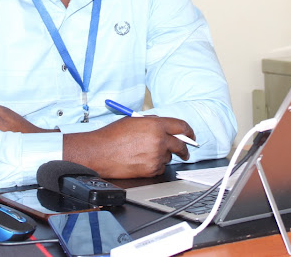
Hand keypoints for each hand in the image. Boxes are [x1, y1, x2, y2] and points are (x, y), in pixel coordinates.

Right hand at [63, 116, 194, 178]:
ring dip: (162, 156)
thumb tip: (165, 126)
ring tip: (144, 153)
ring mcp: (156, 156)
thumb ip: (152, 121)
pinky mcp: (151, 170)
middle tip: (184, 151)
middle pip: (181, 145)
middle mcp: (159, 140)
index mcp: (156, 125)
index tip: (190, 136)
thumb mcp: (134, 120)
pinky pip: (161, 168)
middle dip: (184, 149)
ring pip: (169, 157)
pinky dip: (155, 166)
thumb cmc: (113, 136)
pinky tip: (141, 161)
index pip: (182, 126)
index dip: (189, 132)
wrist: (100, 153)